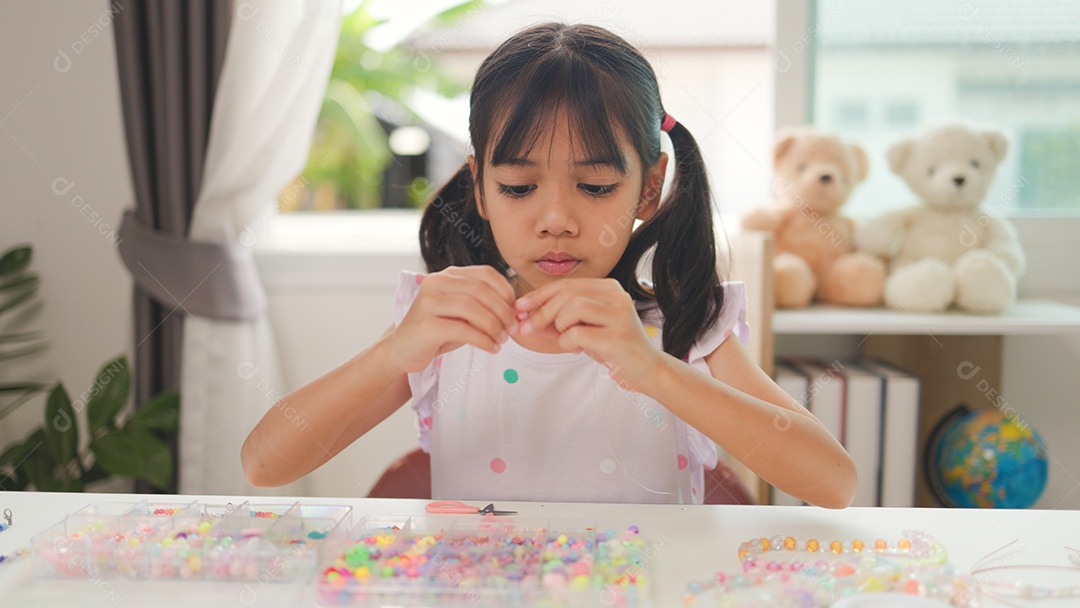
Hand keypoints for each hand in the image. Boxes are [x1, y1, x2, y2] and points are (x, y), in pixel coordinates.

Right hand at [386, 266, 515, 372]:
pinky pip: (462, 330)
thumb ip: (484, 305)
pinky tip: (492, 348)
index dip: (506, 291)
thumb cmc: (438, 331)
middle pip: (480, 290)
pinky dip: (483, 340)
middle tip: (512, 328)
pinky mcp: (425, 325)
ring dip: (494, 325)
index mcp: (447, 275)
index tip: (516, 311)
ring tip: (502, 339)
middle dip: (502, 311)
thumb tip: (516, 309)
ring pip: (471, 308)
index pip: (485, 274)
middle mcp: (436, 283)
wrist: (403, 350)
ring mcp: (428, 302)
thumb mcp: (462, 312)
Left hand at [514, 278, 661, 391]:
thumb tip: (524, 318)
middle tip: (527, 329)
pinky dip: (568, 342)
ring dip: (559, 326)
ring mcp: (620, 314)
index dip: (539, 295)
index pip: (566, 284)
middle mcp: (616, 295)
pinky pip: (578, 333)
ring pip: (573, 307)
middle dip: (541, 312)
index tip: (519, 308)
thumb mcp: (583, 329)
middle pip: (567, 293)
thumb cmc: (612, 347)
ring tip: (566, 340)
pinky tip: (577, 349)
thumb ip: (558, 320)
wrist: (646, 370)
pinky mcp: (618, 336)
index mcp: (608, 288)